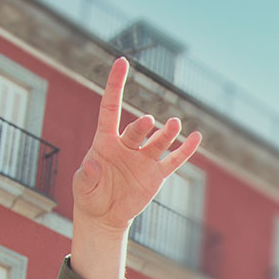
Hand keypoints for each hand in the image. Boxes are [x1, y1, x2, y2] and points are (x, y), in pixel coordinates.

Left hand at [72, 58, 202, 236]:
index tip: (122, 62)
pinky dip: (184, 150)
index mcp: (105, 141)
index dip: (115, 85)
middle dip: (142, 127)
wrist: (104, 216)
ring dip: (167, 134)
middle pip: (136, 131)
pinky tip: (196, 137)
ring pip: (157, 143)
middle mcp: (126, 145)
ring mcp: (143, 159)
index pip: (110, 107)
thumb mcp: (82, 187)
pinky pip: (173, 161)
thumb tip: (91, 164)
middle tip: (147, 122)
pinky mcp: (156, 175)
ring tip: (175, 124)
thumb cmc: (89, 196)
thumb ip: (86, 176)